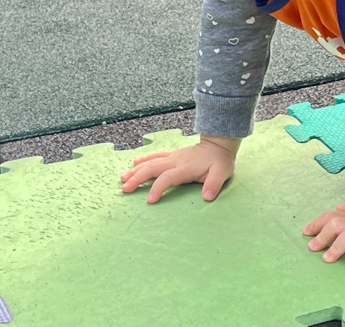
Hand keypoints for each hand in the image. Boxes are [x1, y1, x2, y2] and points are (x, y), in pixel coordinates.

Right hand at [120, 135, 239, 202]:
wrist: (219, 144)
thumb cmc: (220, 160)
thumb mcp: (221, 173)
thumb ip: (214, 184)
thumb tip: (207, 197)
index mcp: (185, 167)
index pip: (167, 178)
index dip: (157, 188)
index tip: (149, 200)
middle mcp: (176, 161)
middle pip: (152, 168)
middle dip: (137, 178)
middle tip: (125, 189)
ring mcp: (173, 156)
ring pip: (150, 162)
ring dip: (136, 170)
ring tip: (123, 179)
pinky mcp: (173, 154)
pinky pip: (155, 155)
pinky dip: (144, 159)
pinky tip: (134, 163)